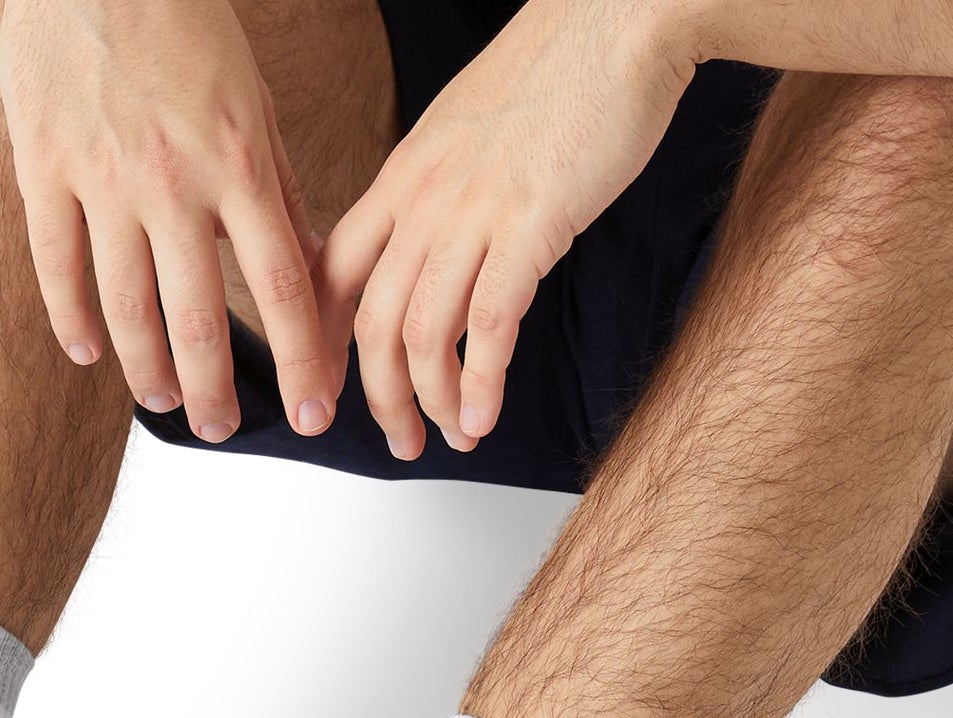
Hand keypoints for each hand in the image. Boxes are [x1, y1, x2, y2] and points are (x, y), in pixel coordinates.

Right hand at [0, 0, 337, 439]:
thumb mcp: (252, 103)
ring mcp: (103, 175)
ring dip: (147, 369)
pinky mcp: (43, 163)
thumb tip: (316, 269)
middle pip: (201, 316)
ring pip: (126, 305)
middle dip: (216, 390)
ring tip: (162, 403)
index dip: (300, 360)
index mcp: (238, 161)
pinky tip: (87, 355)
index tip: (314, 415)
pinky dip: (71, 319)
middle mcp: (174, 178)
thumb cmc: (185, 29)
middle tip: (223, 430)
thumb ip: (279, 191)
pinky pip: (56, 263)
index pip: (281, 285)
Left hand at [319, 0, 694, 457]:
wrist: (625, 14)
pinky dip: (481, 384)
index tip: (335, 389)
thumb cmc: (563, 69)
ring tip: (453, 436)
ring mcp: (474, 212)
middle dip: (379, 397)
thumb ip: (444, 188)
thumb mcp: (471, 130)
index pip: (334, 273)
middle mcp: (425, 198)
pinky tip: (484, 418)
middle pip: (372, 322)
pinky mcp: (530, 225)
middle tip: (400, 440)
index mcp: (404, 175)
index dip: (326, 343)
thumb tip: (439, 241)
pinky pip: (488, 326)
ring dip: (434, 401)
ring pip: (423, 334)